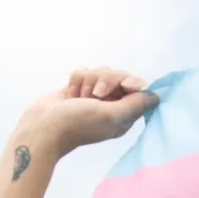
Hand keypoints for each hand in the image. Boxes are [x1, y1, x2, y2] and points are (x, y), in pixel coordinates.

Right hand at [17, 66, 158, 159]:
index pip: (137, 88)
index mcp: (123, 115)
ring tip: (80, 96)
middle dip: (107, 79)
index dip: (131, 82)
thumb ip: (135, 105)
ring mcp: (92, 96)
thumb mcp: (111, 116)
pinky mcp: (77, 88)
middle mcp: (110, 105)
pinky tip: (70, 93)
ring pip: (100, 71)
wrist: (42, 126)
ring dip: (89, 80)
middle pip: (119, 75)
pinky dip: (76, 80)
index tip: (125, 85)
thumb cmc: (77, 124)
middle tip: (97, 94)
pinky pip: (83, 71)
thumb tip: (156, 98)